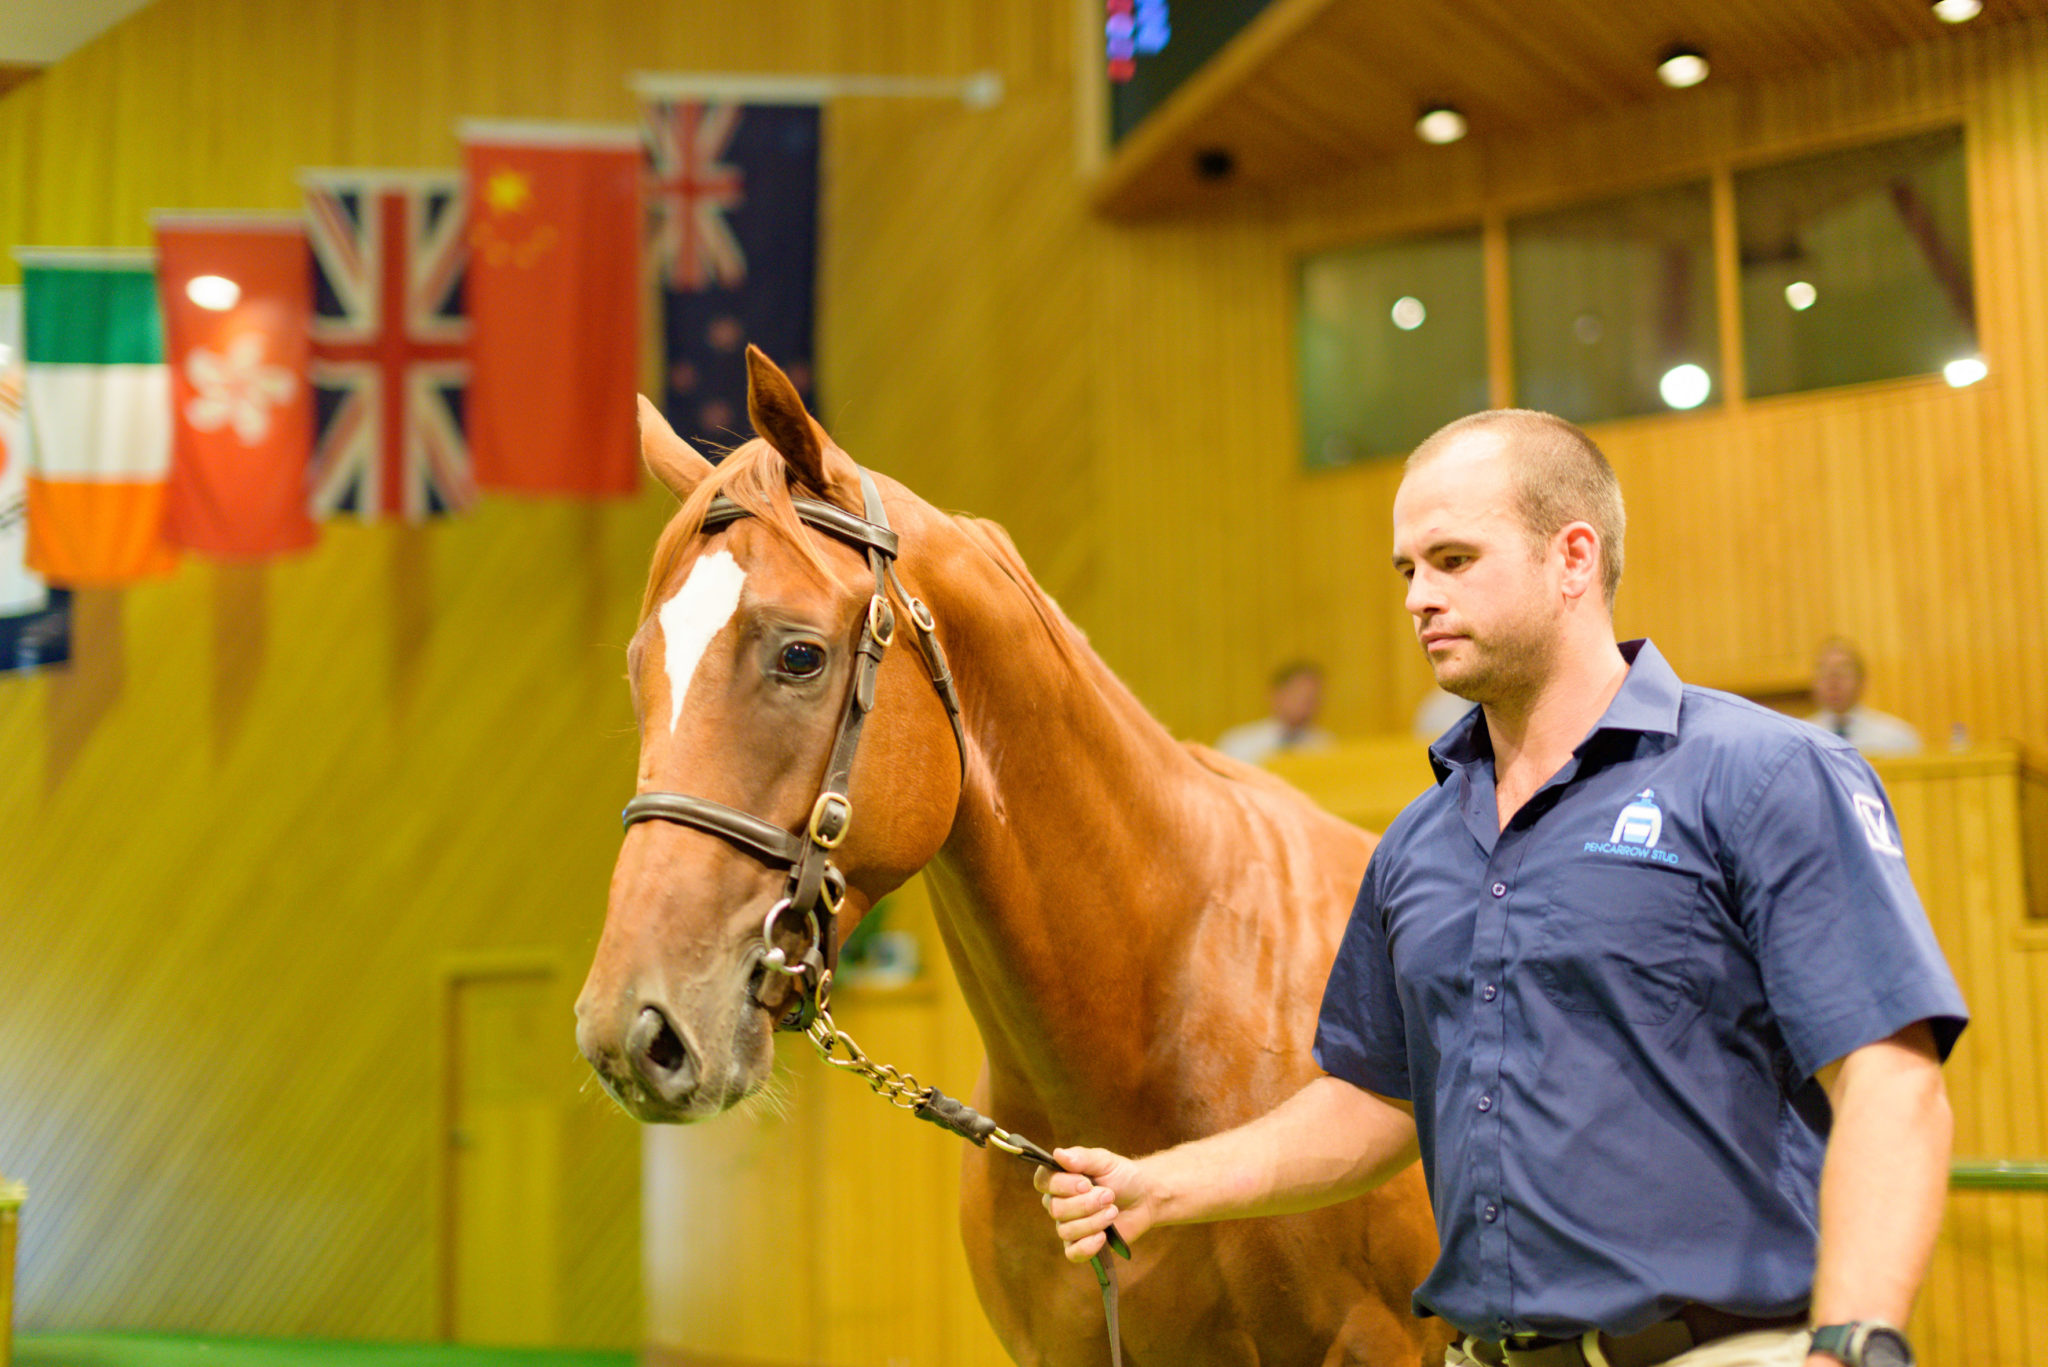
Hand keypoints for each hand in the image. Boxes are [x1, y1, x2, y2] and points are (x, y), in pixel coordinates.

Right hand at [1034, 1146, 1152, 1262]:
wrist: (1144, 1197)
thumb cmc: (1121, 1176)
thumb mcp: (1105, 1160)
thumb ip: (1082, 1157)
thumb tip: (1058, 1154)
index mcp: (1059, 1179)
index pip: (1043, 1182)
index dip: (1061, 1185)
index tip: (1085, 1183)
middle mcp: (1058, 1203)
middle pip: (1056, 1209)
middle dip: (1085, 1204)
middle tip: (1109, 1195)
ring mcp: (1068, 1226)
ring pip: (1066, 1230)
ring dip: (1093, 1221)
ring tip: (1113, 1211)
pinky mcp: (1081, 1245)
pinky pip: (1073, 1253)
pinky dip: (1087, 1246)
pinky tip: (1103, 1236)